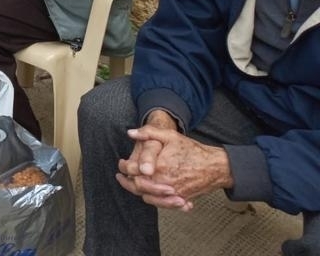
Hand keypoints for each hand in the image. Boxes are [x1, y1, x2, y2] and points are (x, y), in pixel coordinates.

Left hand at [117, 117, 232, 210]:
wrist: (215, 167)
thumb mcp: (170, 136)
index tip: (121, 164)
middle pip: (137, 187)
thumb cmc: (192, 150)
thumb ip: (148, 133)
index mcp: (158, 167)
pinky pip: (162, 203)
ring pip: (148, 197)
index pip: (133, 171)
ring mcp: (172, 193)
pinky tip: (147, 194)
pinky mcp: (179, 199)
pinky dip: (153, 200)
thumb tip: (130, 133)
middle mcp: (163, 182)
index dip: (124, 167)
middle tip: (120, 177)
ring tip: (131, 185)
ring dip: (137, 192)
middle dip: (126, 182)